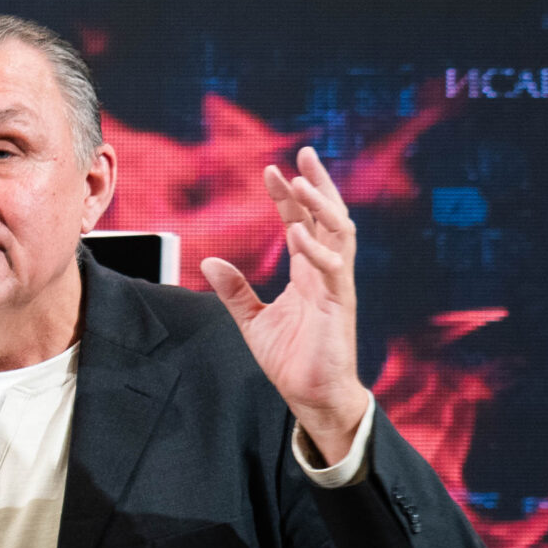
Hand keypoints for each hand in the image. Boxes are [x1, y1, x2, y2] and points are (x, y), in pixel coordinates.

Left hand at [199, 145, 371, 465]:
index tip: (272, 170)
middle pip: (328, 216)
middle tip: (304, 152)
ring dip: (320, 206)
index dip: (289, 195)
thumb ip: (235, 290)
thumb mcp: (253, 319)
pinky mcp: (339, 305)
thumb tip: (209, 262)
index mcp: (308, 272)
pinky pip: (332, 270)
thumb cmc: (292, 358)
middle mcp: (326, 271)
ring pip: (338, 233)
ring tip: (301, 181)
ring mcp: (336, 286)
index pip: (301, 222)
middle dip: (317, 183)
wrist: (312, 394)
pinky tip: (298, 234)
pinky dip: (315, 250)